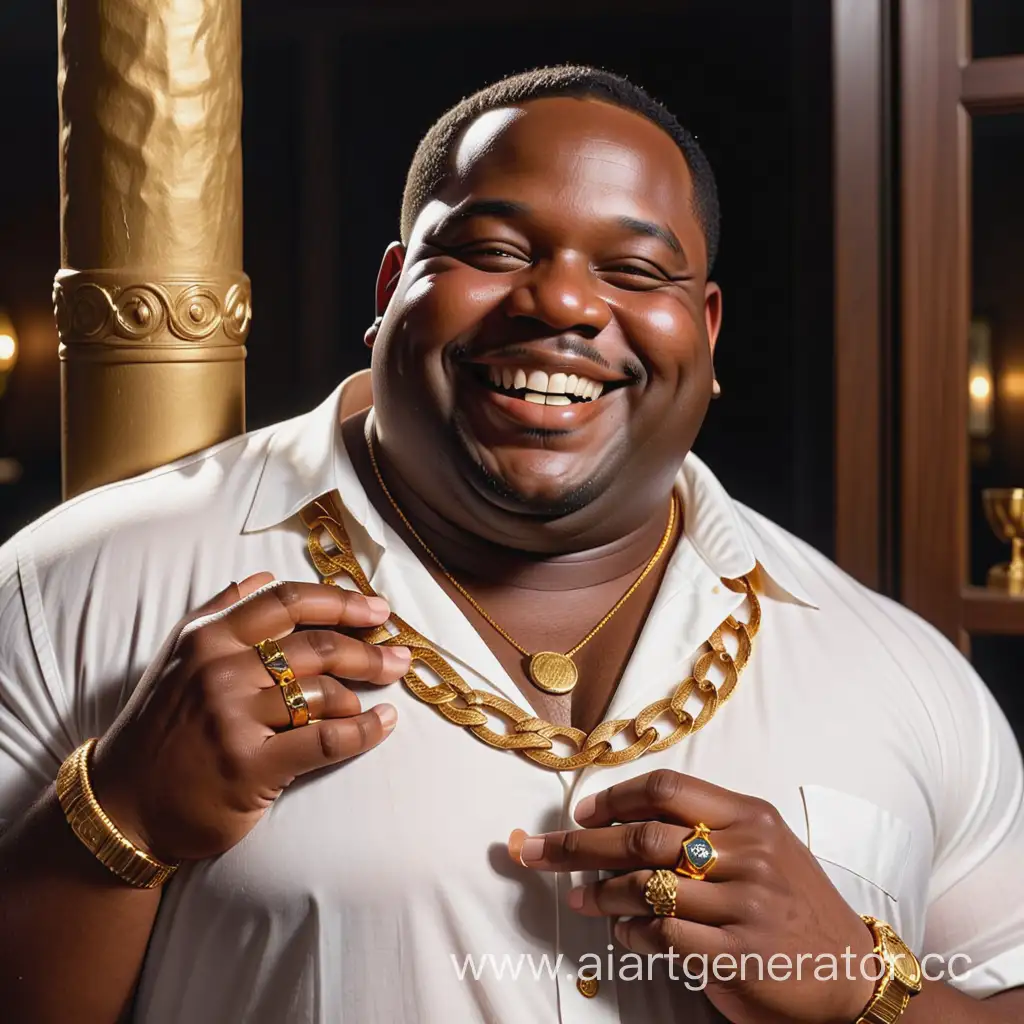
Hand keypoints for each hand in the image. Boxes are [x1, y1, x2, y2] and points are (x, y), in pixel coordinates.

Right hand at [90, 574, 410, 862]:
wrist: (122, 807)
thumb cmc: (159, 729)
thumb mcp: (176, 658)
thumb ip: (219, 610)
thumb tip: (263, 574)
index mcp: (207, 638)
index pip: (288, 602)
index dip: (341, 601)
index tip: (378, 610)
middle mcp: (219, 671)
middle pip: (318, 647)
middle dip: (369, 650)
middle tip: (399, 657)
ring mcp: (233, 719)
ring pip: (324, 692)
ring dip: (363, 693)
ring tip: (376, 698)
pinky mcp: (249, 767)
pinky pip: (326, 740)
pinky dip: (365, 731)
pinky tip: (383, 724)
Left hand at [510, 769, 876, 1023]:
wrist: (849, 976)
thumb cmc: (795, 907)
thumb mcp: (767, 849)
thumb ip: (707, 829)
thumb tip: (620, 825)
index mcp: (752, 818)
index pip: (668, 788)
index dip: (615, 797)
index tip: (582, 812)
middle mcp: (749, 853)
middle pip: (643, 836)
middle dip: (578, 844)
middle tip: (537, 851)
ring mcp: (745, 904)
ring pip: (645, 886)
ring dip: (600, 893)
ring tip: (580, 899)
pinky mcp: (737, 955)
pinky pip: (661, 936)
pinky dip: (631, 933)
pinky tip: (623, 933)